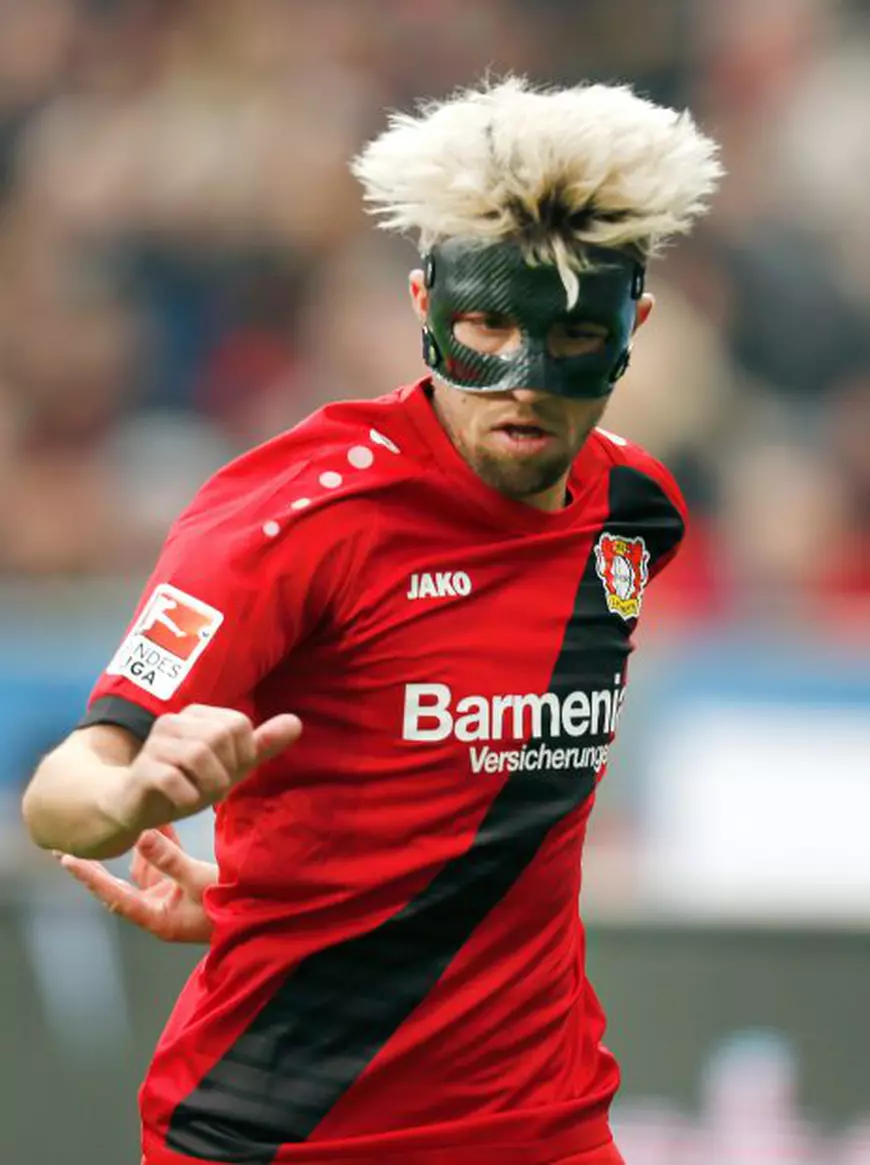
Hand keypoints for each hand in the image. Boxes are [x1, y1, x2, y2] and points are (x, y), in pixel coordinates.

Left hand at [58, 825, 216, 942]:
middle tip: (83, 839)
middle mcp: (159, 910)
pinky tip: (162, 824)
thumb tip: (139, 835)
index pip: (114, 894)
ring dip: (140, 846)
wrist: (262, 920)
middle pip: (125, 882)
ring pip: (147, 870)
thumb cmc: (230, 907)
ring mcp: (173, 901)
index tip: (66, 858)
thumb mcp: (199, 881)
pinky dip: (162, 846)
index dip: (89, 876)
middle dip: (108, 859)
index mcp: (156, 917)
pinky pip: (167, 866)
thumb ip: (169, 859)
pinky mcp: (187, 891)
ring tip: (132, 820)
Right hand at [99, 704, 300, 836]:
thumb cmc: (184, 783)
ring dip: (209, 785)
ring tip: (200, 795)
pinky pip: (175, 780)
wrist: (133, 807)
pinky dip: (188, 797)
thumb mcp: (229, 766)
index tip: (226, 772)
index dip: (242, 754)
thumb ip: (261, 744)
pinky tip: (183, 801)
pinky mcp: (142, 770)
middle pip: (221, 736)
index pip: (239, 724)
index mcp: (197, 716)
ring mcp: (154, 744)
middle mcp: (174, 722)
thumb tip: (297, 722)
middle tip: (212, 787)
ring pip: (199, 754)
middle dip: (226, 770)